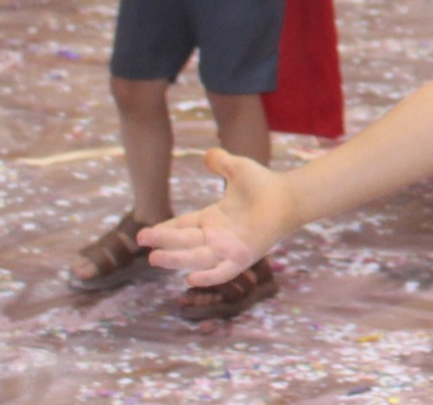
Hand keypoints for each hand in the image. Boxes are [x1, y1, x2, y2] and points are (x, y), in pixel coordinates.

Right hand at [139, 148, 291, 287]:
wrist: (290, 195)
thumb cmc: (265, 184)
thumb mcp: (238, 170)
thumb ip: (222, 163)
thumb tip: (207, 154)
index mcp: (212, 219)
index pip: (182, 226)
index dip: (164, 230)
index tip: (144, 233)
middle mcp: (217, 236)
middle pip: (184, 242)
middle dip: (163, 243)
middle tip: (142, 241)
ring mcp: (229, 248)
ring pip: (196, 257)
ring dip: (175, 259)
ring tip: (155, 258)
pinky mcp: (243, 256)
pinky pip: (222, 271)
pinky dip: (208, 277)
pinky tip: (190, 279)